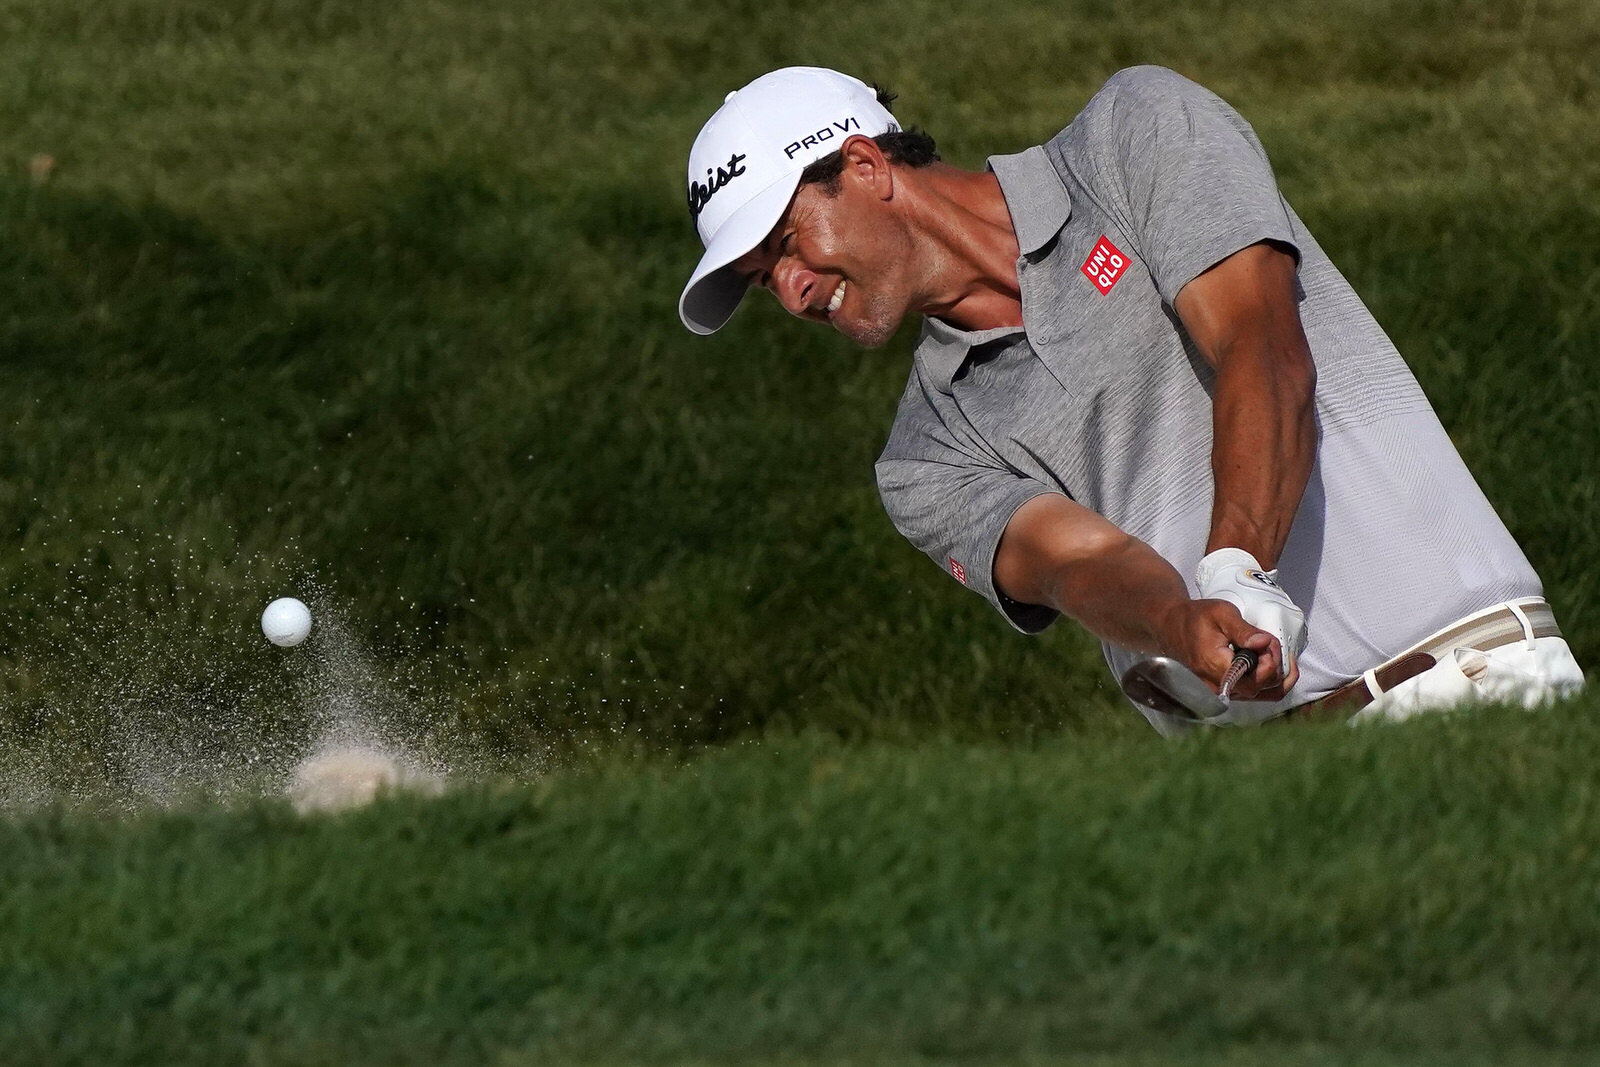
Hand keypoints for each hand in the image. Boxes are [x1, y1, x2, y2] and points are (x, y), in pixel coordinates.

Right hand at [1194, 547, 1306, 693]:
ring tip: (1275, 652)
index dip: (1271, 661)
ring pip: (1261, 694)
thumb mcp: (1220, 613)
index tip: (1269, 640)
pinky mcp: (1225, 689)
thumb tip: (1264, 643)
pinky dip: (1268, 681)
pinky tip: (1272, 664)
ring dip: (1275, 675)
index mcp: (1217, 668)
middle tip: (1270, 642)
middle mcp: (1219, 686)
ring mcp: (1222, 691)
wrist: (1172, 626)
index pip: (1256, 678)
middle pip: (1262, 688)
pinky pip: (1253, 693)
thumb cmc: (1195, 618)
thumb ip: (1244, 630)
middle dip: (1274, 665)